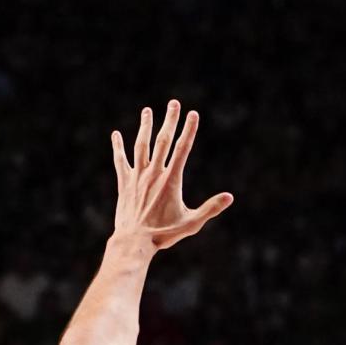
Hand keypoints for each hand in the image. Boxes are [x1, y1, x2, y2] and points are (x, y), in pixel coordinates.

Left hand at [111, 100, 233, 249]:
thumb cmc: (164, 235)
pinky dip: (118, 147)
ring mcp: (137, 177)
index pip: (183, 149)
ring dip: (145, 127)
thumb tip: (230, 197)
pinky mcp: (124, 184)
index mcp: (171, 180)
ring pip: (141, 146)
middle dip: (170, 120)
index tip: (193, 114)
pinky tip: (116, 135)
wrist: (134, 242)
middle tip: (174, 103)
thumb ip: (210, 208)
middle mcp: (154, 174)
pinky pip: (120, 161)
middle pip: (163, 141)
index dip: (189, 130)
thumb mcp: (191, 223)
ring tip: (147, 111)